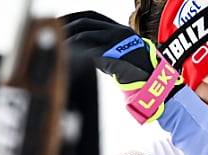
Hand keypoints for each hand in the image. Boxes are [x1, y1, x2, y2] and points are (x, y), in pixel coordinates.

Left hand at [61, 11, 179, 122]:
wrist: (155, 87)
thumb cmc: (141, 77)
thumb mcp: (124, 57)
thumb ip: (108, 50)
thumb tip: (86, 52)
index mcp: (121, 30)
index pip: (92, 16)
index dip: (73, 17)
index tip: (60, 21)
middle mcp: (119, 32)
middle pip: (86, 21)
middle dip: (66, 24)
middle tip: (52, 31)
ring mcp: (117, 43)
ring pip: (85, 33)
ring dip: (68, 38)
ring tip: (57, 44)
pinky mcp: (113, 54)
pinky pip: (88, 49)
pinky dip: (74, 51)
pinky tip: (65, 54)